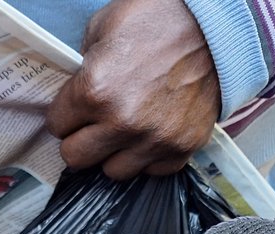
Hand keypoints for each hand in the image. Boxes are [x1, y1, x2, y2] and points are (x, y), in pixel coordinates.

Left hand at [46, 0, 220, 178]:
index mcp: (94, 91)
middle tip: (93, 124)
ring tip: (124, 130)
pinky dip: (148, 156)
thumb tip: (74, 87)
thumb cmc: (160, 20)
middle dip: (80, 140)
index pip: (56, 126)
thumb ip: (81, 63)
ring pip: (113, 171)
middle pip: (76, 158)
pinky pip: (152, 170)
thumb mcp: (105, 26)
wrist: (217, 27)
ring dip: (113, 153)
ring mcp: (153, 140)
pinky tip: (150, 133)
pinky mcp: (181, 147)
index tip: (74, 110)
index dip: (64, 115)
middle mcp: (122, 123)